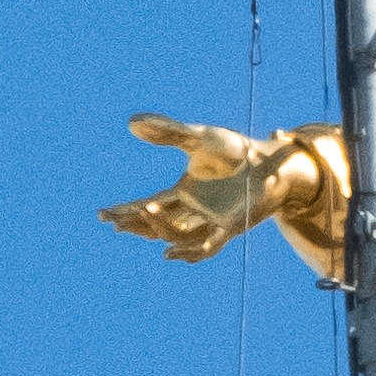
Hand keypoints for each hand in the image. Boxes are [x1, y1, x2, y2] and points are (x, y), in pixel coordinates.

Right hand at [104, 115, 294, 262]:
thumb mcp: (198, 138)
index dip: (125, 212)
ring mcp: (212, 220)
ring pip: (179, 235)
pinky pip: (210, 244)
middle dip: (135, 224)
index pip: (147, 207)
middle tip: (115, 221)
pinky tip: (172, 252)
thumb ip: (168, 131)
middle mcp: (194, 212)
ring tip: (142, 214)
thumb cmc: (237, 151)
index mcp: (183, 194)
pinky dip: (192, 250)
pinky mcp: (233, 224)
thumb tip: (132, 123)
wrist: (272, 159)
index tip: (102, 214)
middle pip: (158, 225)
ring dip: (160, 229)